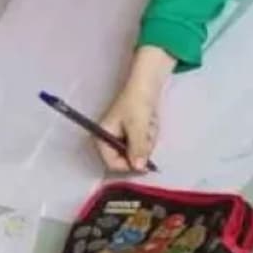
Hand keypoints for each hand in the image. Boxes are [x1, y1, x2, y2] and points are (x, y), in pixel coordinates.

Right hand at [95, 46, 173, 172]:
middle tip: (148, 134)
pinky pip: (142, 144)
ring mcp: (120, 137)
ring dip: (147, 140)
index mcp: (101, 138)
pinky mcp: (130, 133)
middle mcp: (108, 140)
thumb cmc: (136, 103)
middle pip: (126, 159)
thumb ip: (137, 148)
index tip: (145, 162)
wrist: (145, 84)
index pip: (112, 164)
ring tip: (150, 124)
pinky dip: (149, 135)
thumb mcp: (137, 127)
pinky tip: (150, 123)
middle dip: (141, 148)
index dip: (129, 165)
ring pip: (137, 152)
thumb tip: (138, 168)